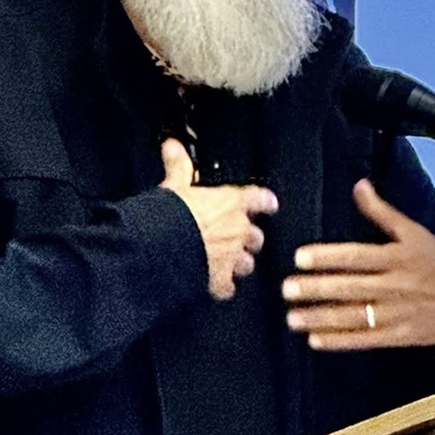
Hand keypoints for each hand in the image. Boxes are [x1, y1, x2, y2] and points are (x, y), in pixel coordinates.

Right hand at [159, 139, 277, 301]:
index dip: (265, 202)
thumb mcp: (175, 185)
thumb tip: (172, 146)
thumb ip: (179, 166)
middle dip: (248, 240)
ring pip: (246, 263)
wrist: (164, 246)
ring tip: (227, 265)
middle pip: (255, 237)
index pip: (258, 199)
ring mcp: (232, 256)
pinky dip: (222, 287)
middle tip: (238, 240)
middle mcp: (237, 230)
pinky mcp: (220, 279)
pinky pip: (227, 287)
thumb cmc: (172, 214)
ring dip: (238, 264)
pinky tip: (216, 288)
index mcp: (230, 203)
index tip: (270, 203)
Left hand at [282, 179, 434, 350]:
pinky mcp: (401, 335)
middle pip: (351, 288)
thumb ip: (384, 212)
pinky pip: (366, 339)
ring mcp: (399, 313)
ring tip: (293, 318)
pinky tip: (316, 340)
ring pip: (354, 316)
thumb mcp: (417, 233)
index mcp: (400, 257)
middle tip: (287, 290)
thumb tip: (359, 185)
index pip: (358, 256)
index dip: (328, 257)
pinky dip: (341, 341)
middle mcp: (397, 285)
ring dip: (321, 318)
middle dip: (317, 289)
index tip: (300, 258)